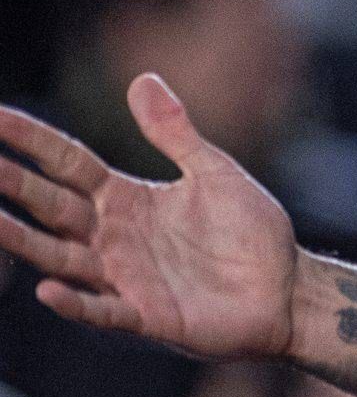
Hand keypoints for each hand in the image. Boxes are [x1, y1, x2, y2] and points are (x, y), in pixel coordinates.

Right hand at [0, 75, 299, 358]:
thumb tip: (142, 79)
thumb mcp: (214, 173)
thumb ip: (175, 133)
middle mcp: (113, 237)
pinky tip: (48, 290)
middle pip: (50, 205)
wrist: (289, 290)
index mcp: (126, 199)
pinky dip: (76, 302)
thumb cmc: (250, 234)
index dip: (32, 140)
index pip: (67, 164)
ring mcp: (126, 278)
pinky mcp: (148, 316)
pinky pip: (103, 310)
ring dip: (22, 240)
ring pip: (60, 256)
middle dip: (12, 183)